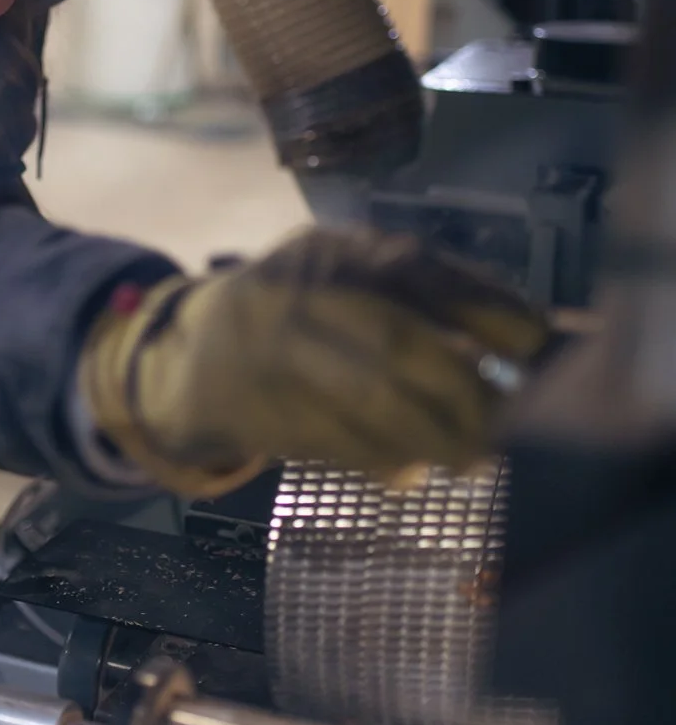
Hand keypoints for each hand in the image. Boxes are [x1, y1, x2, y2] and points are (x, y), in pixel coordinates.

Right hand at [78, 225, 547, 495]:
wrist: (189, 360)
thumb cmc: (300, 318)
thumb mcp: (350, 284)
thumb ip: (424, 301)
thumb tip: (532, 339)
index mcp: (335, 252)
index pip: (418, 269)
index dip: (484, 307)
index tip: (536, 344)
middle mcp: (299, 291)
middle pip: (393, 339)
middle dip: (462, 389)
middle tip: (509, 427)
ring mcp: (270, 350)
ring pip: (364, 397)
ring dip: (430, 435)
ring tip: (474, 458)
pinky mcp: (255, 407)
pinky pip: (331, 439)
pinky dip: (378, 459)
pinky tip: (410, 471)